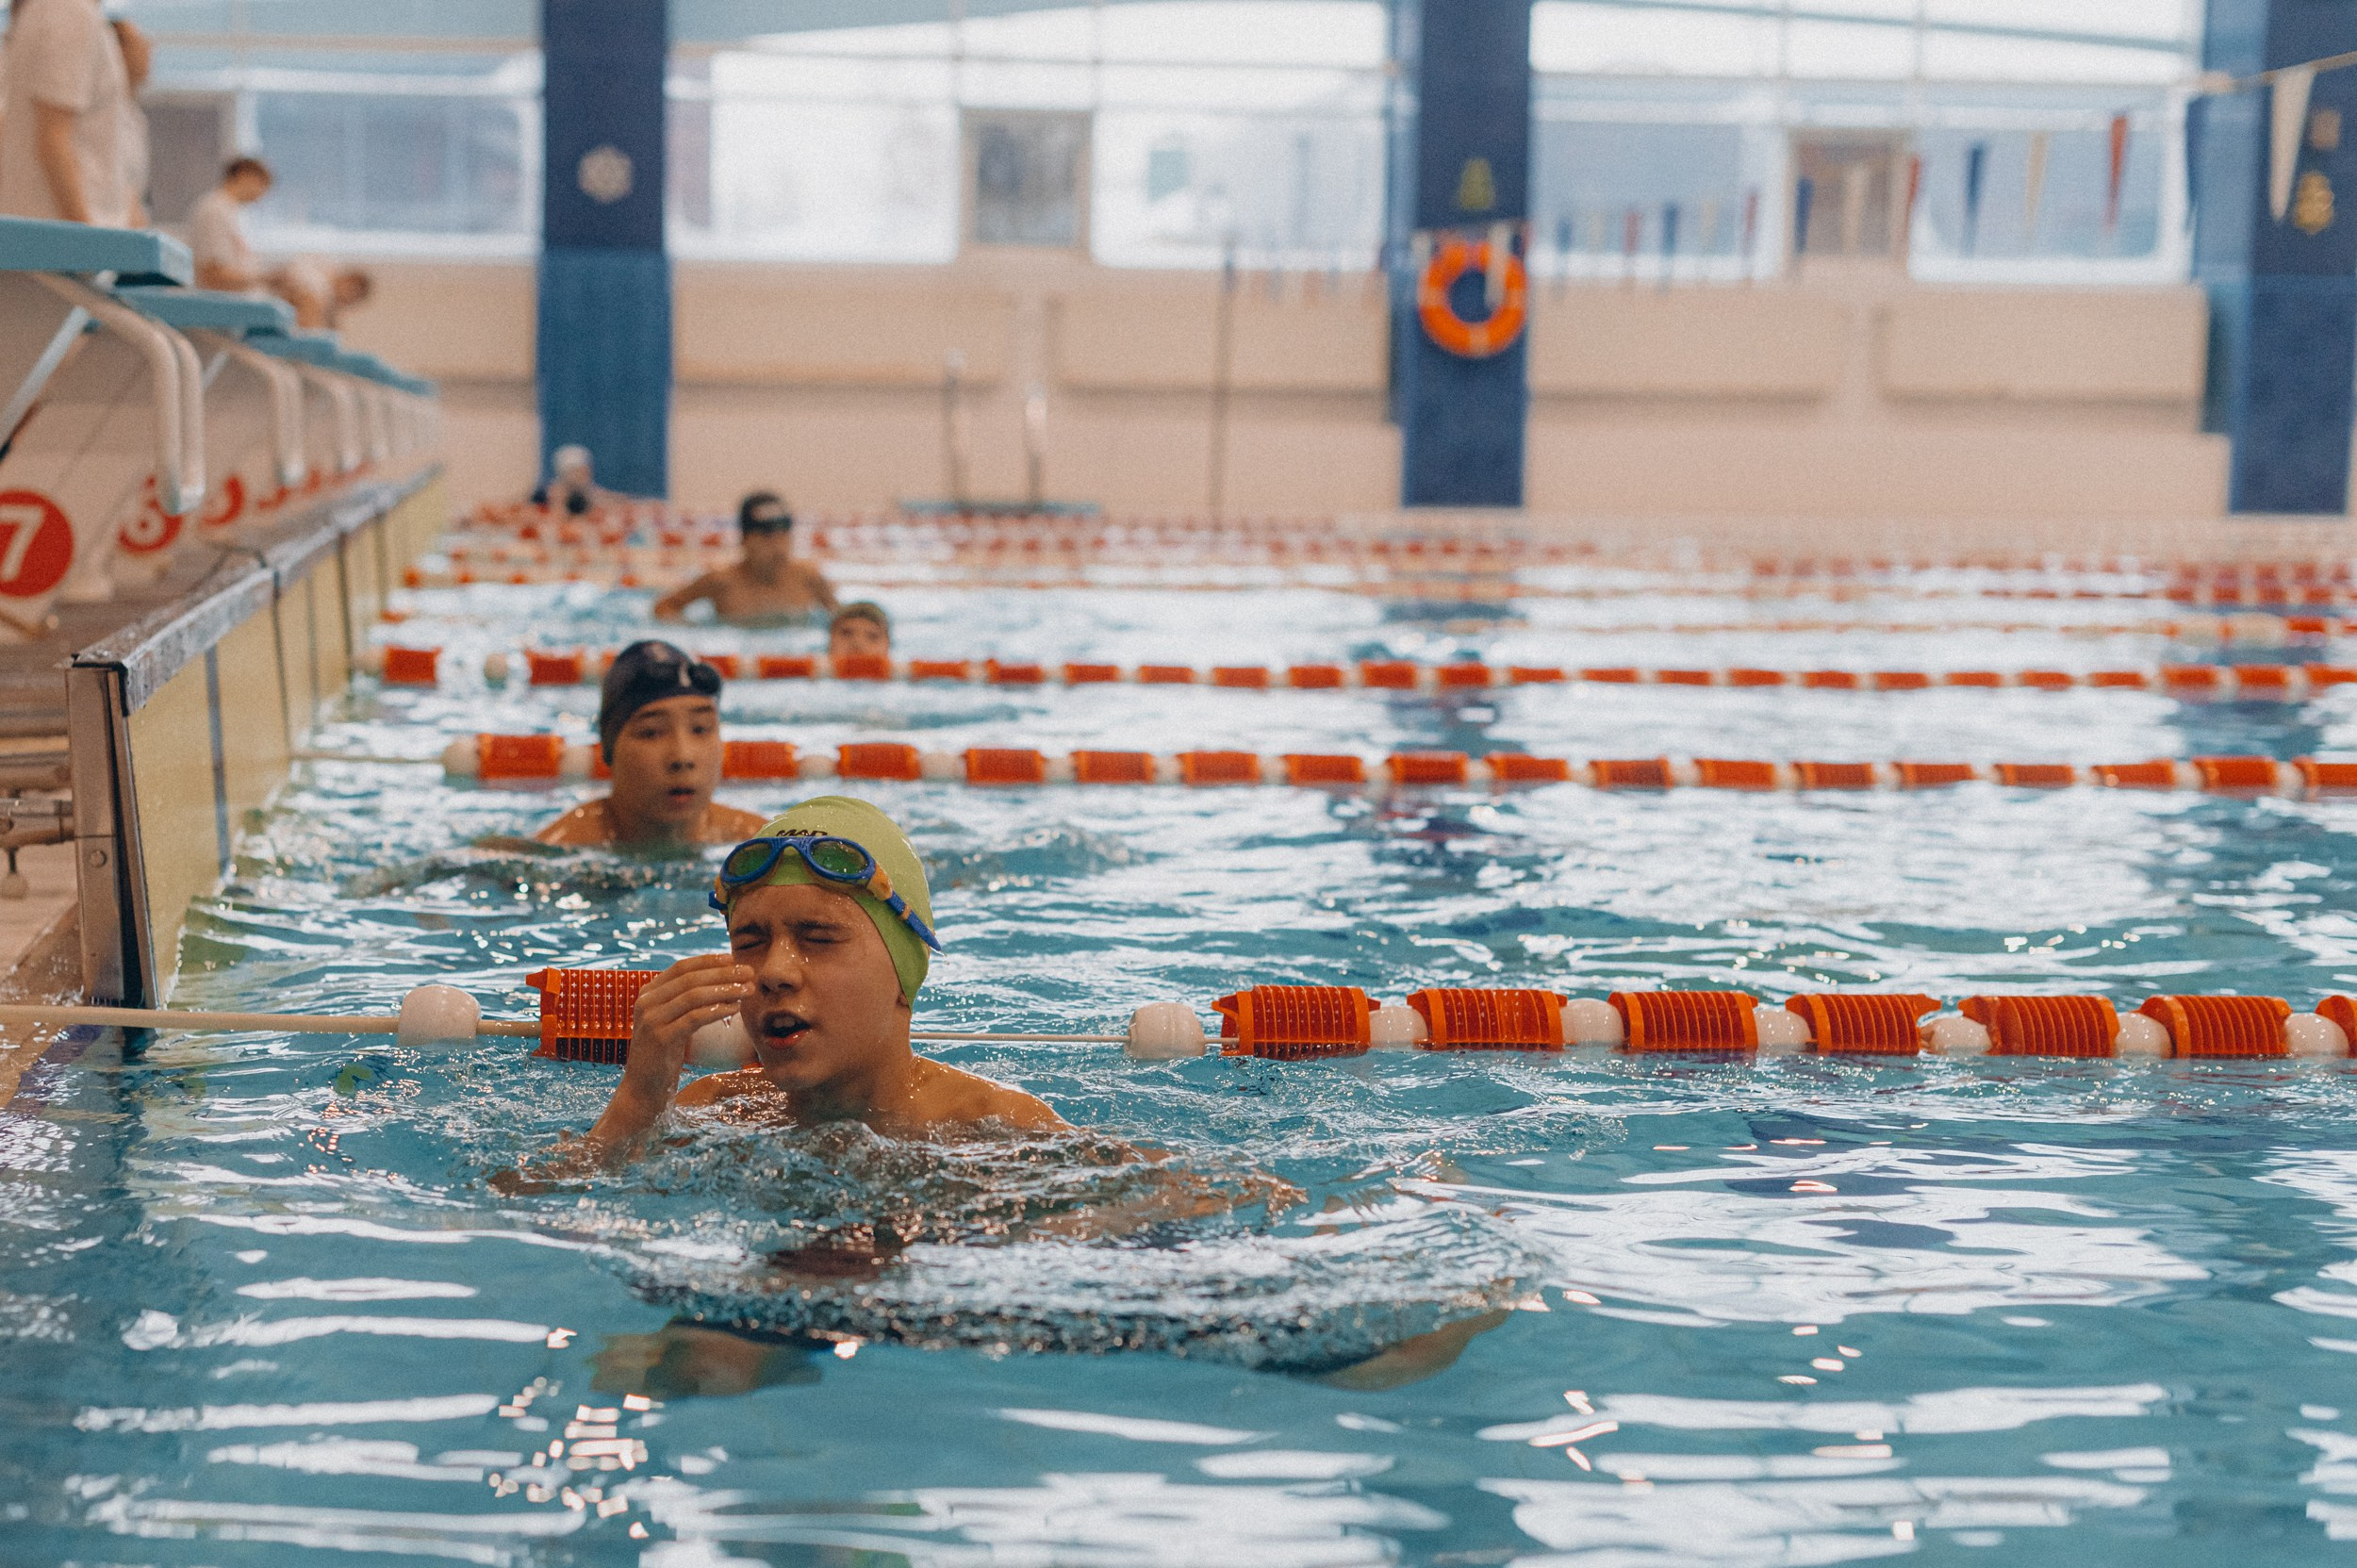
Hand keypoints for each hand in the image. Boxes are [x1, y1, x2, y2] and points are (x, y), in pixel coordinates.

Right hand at [621, 954, 753, 1102]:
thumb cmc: (664, 1054)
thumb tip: (722, 979)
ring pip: (694, 996)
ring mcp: (651, 1019)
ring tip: (747, 990)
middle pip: (690, 978)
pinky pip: (694, 1018)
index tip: (733, 959)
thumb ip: (685, 1001)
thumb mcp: (671, 1021)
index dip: (708, 961)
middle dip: (723, 973)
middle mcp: (646, 1002)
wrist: (643, 1088)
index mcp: (648, 993)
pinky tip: (734, 1008)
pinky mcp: (661, 1038)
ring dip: (725, 990)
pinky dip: (717, 1010)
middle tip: (748, 972)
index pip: (681, 967)